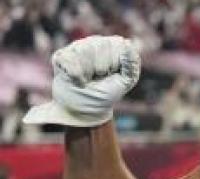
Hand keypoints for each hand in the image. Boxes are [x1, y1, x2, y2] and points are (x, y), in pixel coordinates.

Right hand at [23, 35, 140, 126]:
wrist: (84, 108)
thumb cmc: (106, 93)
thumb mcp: (125, 82)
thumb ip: (130, 64)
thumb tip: (128, 43)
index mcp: (113, 46)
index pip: (117, 42)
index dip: (115, 62)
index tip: (113, 74)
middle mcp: (95, 42)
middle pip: (100, 45)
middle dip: (102, 67)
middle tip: (99, 78)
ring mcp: (77, 47)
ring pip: (83, 50)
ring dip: (88, 71)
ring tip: (88, 79)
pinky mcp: (62, 55)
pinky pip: (69, 59)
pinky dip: (76, 75)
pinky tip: (77, 80)